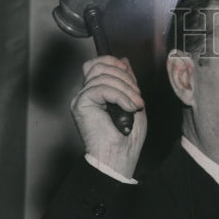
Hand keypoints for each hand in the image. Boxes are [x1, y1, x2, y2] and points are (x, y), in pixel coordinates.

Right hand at [70, 56, 146, 176]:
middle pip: (99, 65)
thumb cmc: (127, 139)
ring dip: (125, 89)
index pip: (99, 64)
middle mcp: (86, 93)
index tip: (134, 83)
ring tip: (135, 105)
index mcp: (97, 93)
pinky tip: (129, 107)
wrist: (119, 157)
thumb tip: (124, 61)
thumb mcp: (133, 103)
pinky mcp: (81, 104)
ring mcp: (82, 98)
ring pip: (102, 76)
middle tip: (137, 96)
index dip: (117, 65)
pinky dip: (120, 96)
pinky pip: (102, 88)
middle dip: (124, 77)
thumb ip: (127, 82)